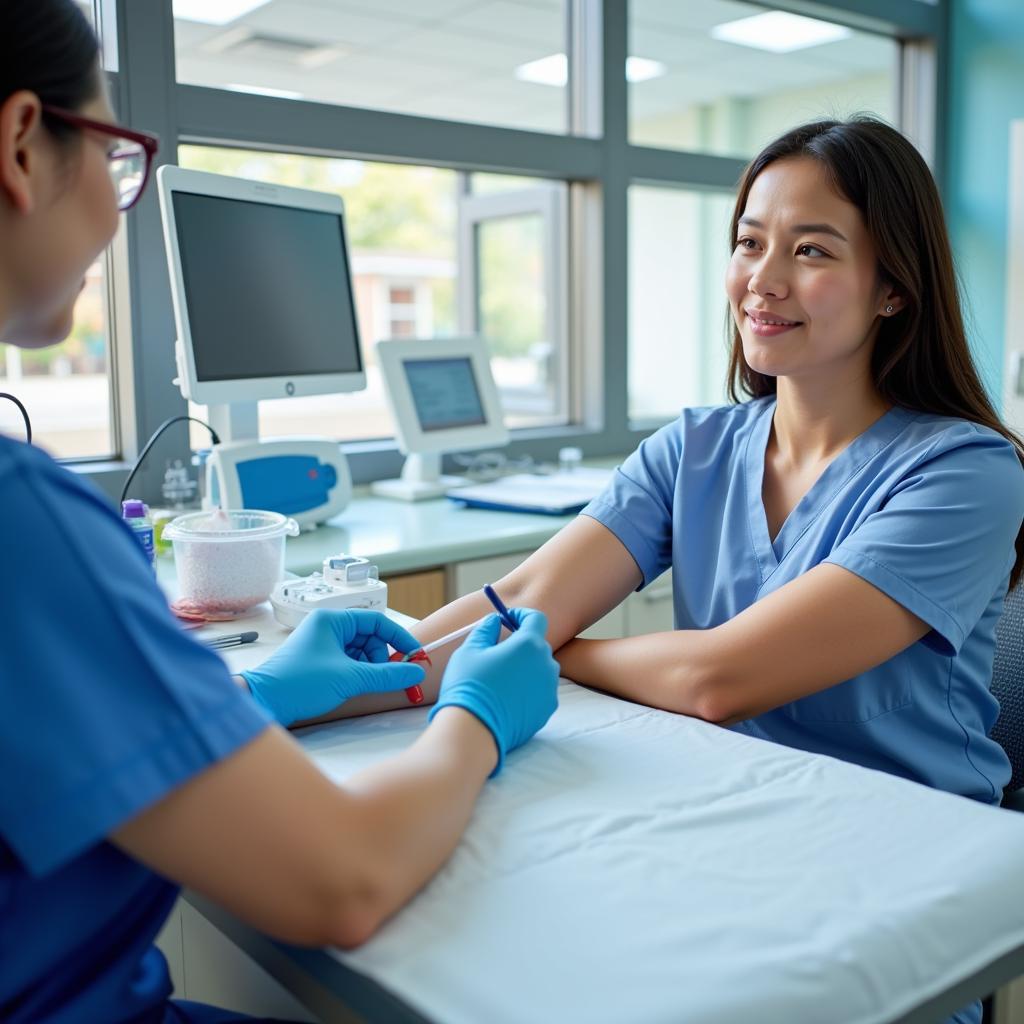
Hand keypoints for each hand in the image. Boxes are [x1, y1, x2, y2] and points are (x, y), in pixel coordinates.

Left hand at [241, 609, 425, 725]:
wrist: (263, 703)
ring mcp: (321, 645)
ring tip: (368, 684)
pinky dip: (358, 673)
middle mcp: (327, 628)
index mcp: (332, 620)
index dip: (399, 638)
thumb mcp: (350, 678)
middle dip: (382, 657)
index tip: (415, 656)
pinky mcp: (318, 662)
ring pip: (360, 652)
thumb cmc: (299, 683)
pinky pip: (348, 662)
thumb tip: (415, 673)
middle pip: (369, 637)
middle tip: (391, 676)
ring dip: (370, 667)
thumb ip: (387, 675)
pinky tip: (357, 686)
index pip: (377, 621)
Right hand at [429, 608, 558, 773]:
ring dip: (526, 668)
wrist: (475, 730)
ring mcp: (550, 689)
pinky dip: (528, 689)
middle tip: (498, 652)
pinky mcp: (547, 709)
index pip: (536, 618)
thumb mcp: (470, 650)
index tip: (508, 618)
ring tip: (501, 679)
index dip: (522, 614)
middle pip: (538, 645)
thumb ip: (486, 630)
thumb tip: (495, 621)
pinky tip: (507, 697)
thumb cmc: (469, 686)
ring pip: (540, 670)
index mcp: (529, 645)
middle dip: (521, 644)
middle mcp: (546, 664)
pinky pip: (540, 691)